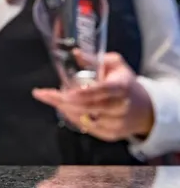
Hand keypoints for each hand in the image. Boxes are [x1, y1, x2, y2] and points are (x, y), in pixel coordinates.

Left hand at [33, 53, 154, 141]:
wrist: (145, 110)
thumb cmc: (125, 83)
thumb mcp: (115, 65)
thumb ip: (95, 58)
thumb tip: (75, 53)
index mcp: (122, 87)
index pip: (102, 91)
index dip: (83, 93)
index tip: (64, 91)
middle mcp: (121, 107)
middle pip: (89, 107)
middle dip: (63, 101)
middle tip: (43, 93)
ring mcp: (117, 124)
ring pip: (84, 119)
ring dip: (65, 108)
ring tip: (49, 97)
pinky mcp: (111, 135)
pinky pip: (86, 128)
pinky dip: (72, 117)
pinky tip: (63, 108)